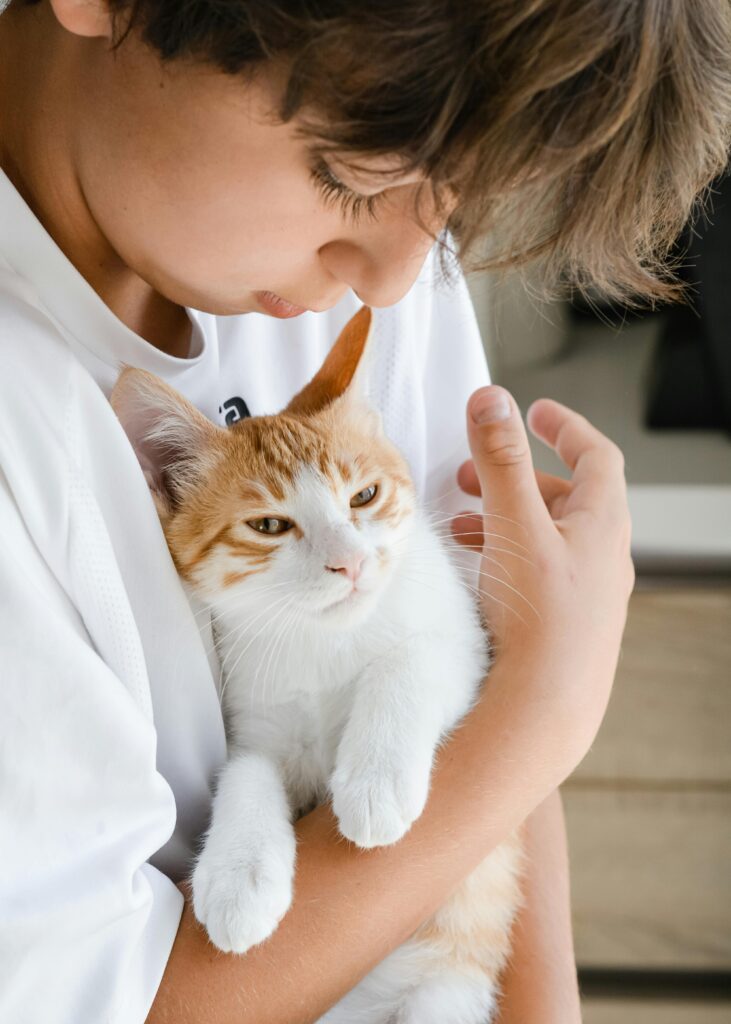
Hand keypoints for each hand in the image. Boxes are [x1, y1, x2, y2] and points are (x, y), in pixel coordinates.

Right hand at [452, 387, 633, 751]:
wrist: (545, 709)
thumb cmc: (537, 616)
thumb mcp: (514, 524)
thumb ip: (500, 460)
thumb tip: (491, 398)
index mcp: (602, 525)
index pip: (596, 456)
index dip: (565, 428)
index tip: (535, 412)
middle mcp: (603, 558)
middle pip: (567, 498)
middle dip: (517, 477)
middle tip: (471, 472)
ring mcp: (587, 595)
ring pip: (547, 539)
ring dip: (505, 519)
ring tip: (461, 523)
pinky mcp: (564, 626)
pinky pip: (538, 574)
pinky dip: (506, 556)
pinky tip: (474, 569)